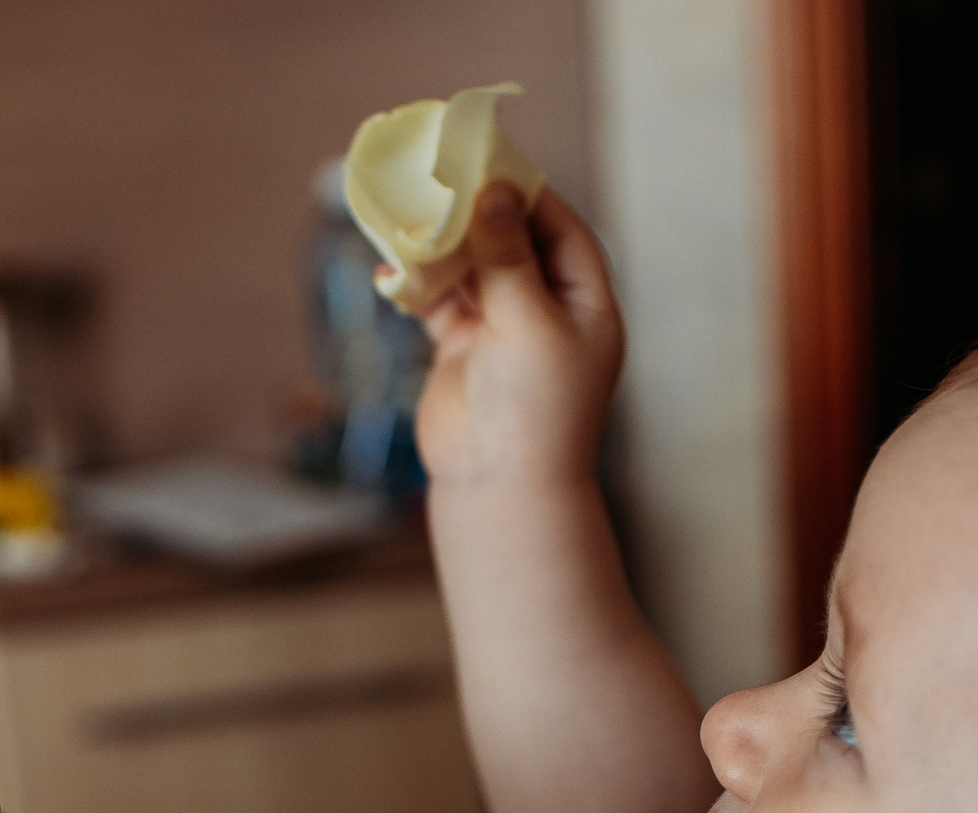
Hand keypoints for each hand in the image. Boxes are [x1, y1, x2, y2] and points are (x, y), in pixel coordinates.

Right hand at [414, 185, 624, 492]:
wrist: (500, 487)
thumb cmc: (534, 409)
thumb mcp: (529, 322)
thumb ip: (508, 256)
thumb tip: (495, 190)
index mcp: (586, 305)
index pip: (560, 230)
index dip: (525, 193)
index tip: (487, 160)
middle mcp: (549, 312)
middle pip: (512, 241)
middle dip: (476, 211)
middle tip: (438, 173)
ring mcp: (505, 330)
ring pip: (471, 267)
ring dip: (441, 244)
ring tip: (408, 212)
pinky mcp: (465, 349)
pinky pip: (440, 301)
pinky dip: (417, 283)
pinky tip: (391, 267)